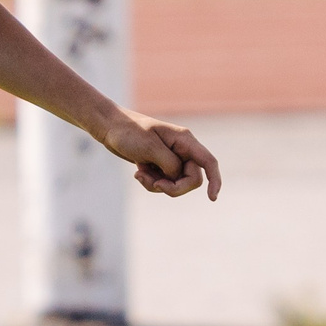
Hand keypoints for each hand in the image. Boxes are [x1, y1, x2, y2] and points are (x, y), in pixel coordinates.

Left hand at [105, 111, 220, 199]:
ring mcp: (171, 158)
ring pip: (175, 184)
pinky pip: (163, 183)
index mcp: (184, 141)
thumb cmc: (129, 133)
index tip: (212, 198)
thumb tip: (178, 178)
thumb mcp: (150, 149)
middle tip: (155, 184)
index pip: (208, 162)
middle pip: (191, 179)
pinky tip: (138, 173)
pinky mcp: (160, 165)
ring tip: (140, 174)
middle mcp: (182, 150)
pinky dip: (151, 183)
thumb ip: (170, 165)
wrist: (110, 127)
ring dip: (157, 185)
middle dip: (173, 187)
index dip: (215, 181)